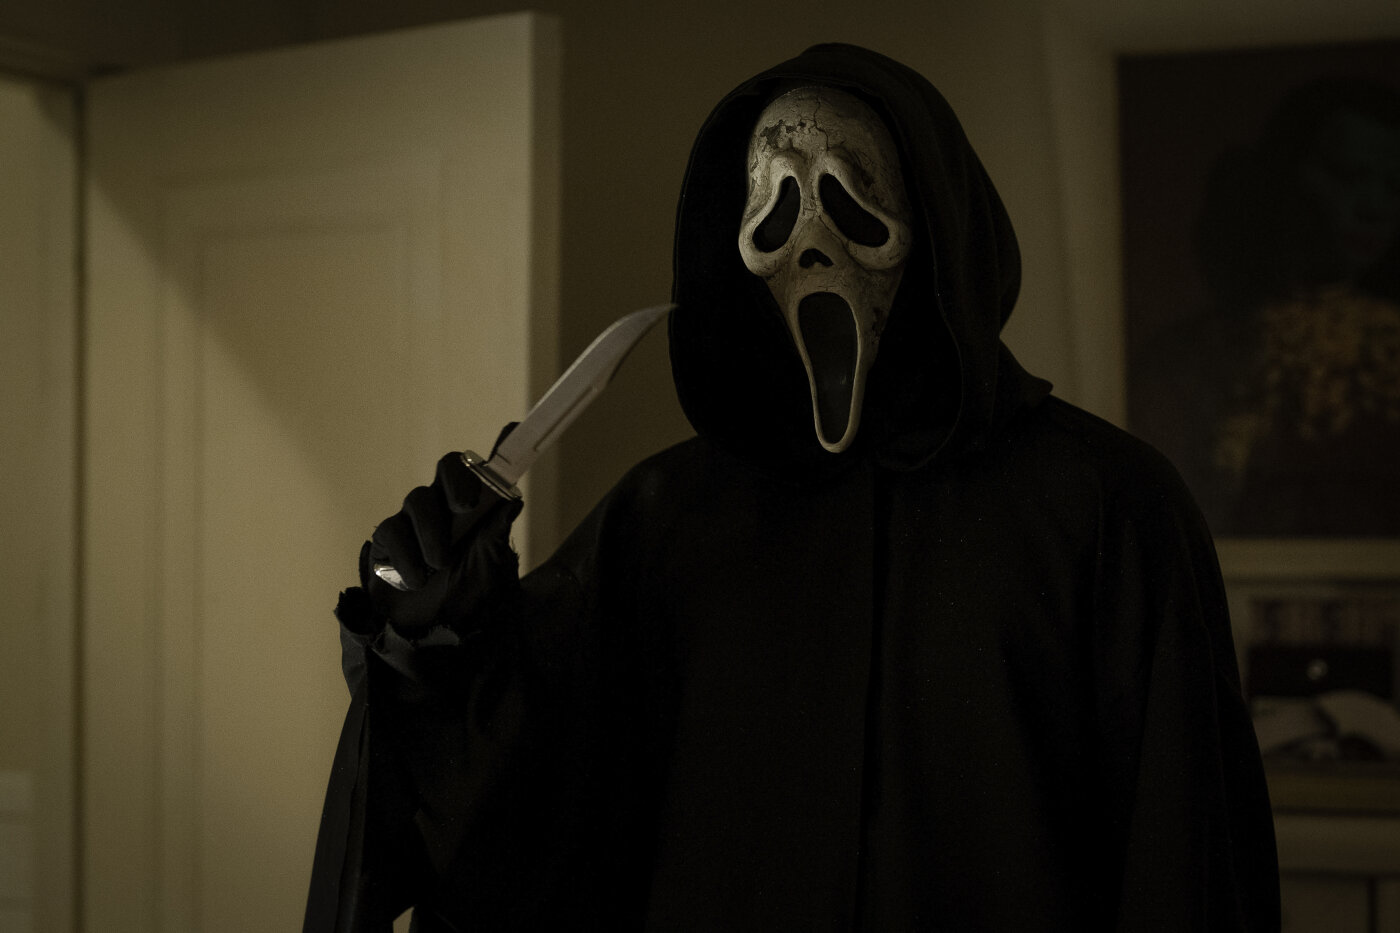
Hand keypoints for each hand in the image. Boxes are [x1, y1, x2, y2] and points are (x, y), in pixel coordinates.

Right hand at [355, 438, 523, 636]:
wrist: (429, 640)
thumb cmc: (465, 602)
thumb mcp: (490, 570)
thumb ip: (496, 534)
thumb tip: (513, 497)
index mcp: (476, 510)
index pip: (484, 471)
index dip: (498, 447)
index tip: (514, 430)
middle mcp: (445, 508)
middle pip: (446, 470)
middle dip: (455, 483)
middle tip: (465, 506)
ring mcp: (414, 522)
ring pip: (417, 501)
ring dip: (430, 532)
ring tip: (439, 564)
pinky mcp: (388, 541)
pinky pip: (391, 531)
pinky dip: (405, 554)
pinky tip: (415, 578)